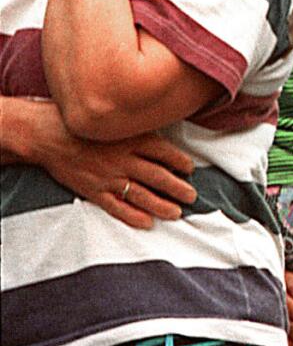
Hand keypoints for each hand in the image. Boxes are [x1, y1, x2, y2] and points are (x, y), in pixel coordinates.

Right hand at [24, 100, 195, 228]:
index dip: (180, 162)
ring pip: (142, 195)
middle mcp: (124, 159)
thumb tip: (161, 139)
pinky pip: (117, 207)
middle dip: (178, 188)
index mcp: (131, 139)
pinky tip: (147, 223)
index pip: (165, 152)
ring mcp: (109, 177)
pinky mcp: (93, 191)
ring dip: (162, 205)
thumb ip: (137, 131)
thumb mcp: (115, 122)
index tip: (190, 169)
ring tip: (176, 212)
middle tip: (192, 196)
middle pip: (158, 176)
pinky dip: (133, 216)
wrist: (48, 135)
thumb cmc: (82, 125)